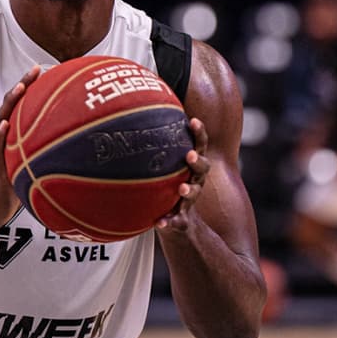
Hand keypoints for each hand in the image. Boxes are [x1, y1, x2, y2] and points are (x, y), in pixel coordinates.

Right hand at [0, 66, 41, 226]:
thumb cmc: (20, 185)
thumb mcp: (40, 166)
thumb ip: (53, 153)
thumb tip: (86, 148)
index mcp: (17, 134)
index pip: (24, 104)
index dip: (34, 86)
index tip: (50, 70)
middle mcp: (7, 136)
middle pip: (12, 104)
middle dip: (23, 85)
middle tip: (35, 70)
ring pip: (1, 119)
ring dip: (10, 103)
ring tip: (19, 89)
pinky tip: (4, 126)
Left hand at [156, 117, 210, 232]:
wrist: (176, 219)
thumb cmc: (166, 183)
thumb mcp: (164, 164)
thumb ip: (154, 145)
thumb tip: (134, 114)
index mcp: (192, 165)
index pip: (199, 145)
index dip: (199, 133)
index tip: (193, 121)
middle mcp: (195, 180)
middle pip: (203, 167)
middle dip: (197, 160)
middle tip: (189, 155)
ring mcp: (189, 199)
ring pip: (194, 193)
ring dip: (189, 190)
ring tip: (182, 189)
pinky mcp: (181, 218)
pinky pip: (178, 221)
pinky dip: (169, 222)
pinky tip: (160, 223)